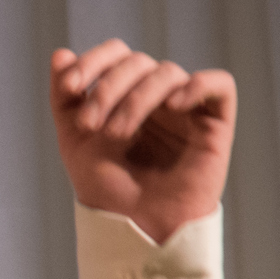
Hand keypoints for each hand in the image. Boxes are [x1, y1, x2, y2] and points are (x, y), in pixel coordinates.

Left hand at [53, 40, 235, 242]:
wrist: (133, 224)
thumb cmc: (105, 187)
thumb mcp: (73, 139)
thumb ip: (64, 97)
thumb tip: (60, 53)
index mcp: (125, 93)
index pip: (116, 54)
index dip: (93, 61)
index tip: (72, 87)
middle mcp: (156, 96)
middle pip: (138, 61)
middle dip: (108, 88)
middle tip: (90, 124)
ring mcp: (185, 108)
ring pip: (168, 72)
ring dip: (136, 99)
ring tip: (115, 134)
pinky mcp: (213, 123)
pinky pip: (219, 84)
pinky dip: (197, 85)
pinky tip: (173, 106)